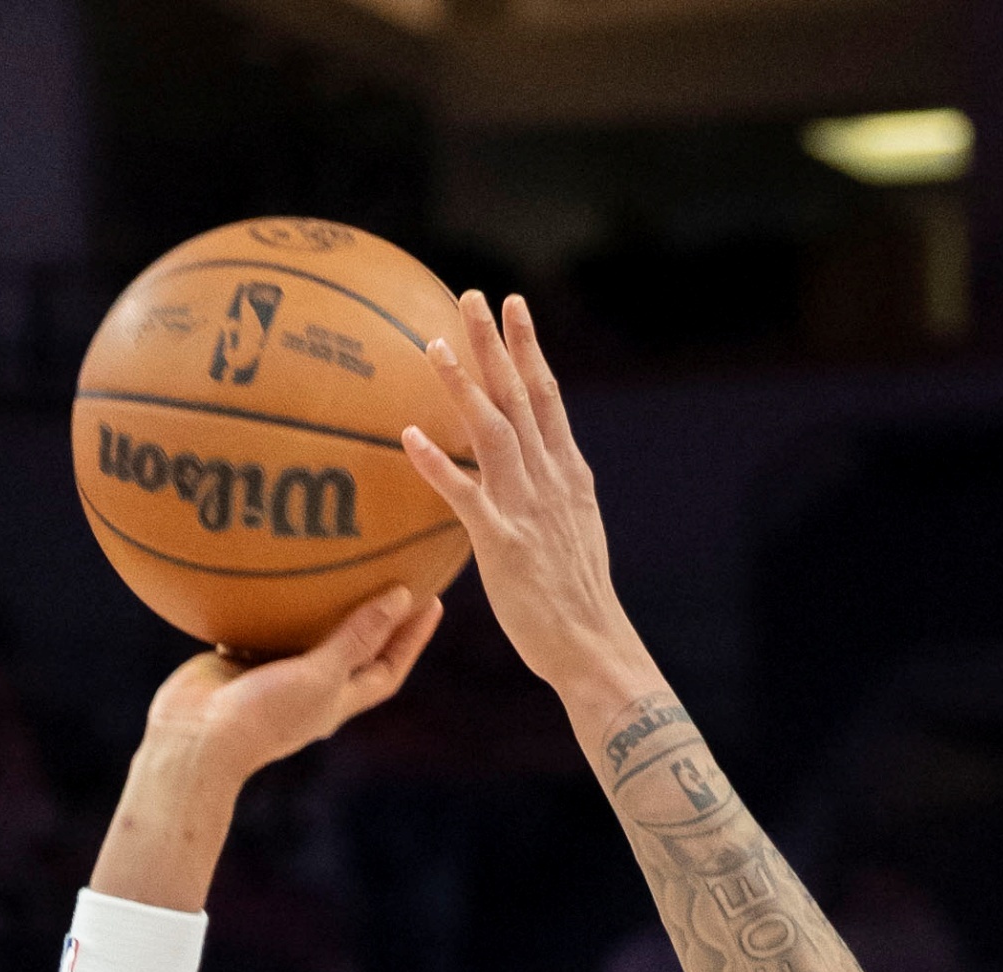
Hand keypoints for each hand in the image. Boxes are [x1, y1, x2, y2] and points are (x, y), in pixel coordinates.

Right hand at [139, 587, 445, 784]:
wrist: (194, 740)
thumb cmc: (263, 715)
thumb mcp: (319, 675)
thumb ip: (357, 637)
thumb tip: (402, 597)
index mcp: (337, 700)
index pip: (388, 668)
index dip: (414, 639)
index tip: (433, 599)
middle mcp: (309, 689)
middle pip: (352, 649)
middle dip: (375, 616)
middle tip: (392, 570)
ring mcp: (272, 676)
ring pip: (304, 634)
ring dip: (320, 605)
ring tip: (335, 561)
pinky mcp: (238, 661)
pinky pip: (260, 625)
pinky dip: (269, 601)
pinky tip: (271, 567)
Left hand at [399, 296, 635, 702]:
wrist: (592, 644)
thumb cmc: (576, 600)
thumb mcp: (574, 533)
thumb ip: (552, 496)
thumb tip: (534, 475)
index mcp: (569, 473)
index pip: (547, 396)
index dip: (529, 348)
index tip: (513, 307)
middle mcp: (550, 478)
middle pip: (520, 396)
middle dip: (496, 343)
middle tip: (471, 296)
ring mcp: (527, 507)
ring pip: (493, 430)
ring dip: (463, 384)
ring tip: (433, 344)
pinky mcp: (503, 542)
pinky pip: (463, 495)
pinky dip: (437, 462)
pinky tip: (409, 435)